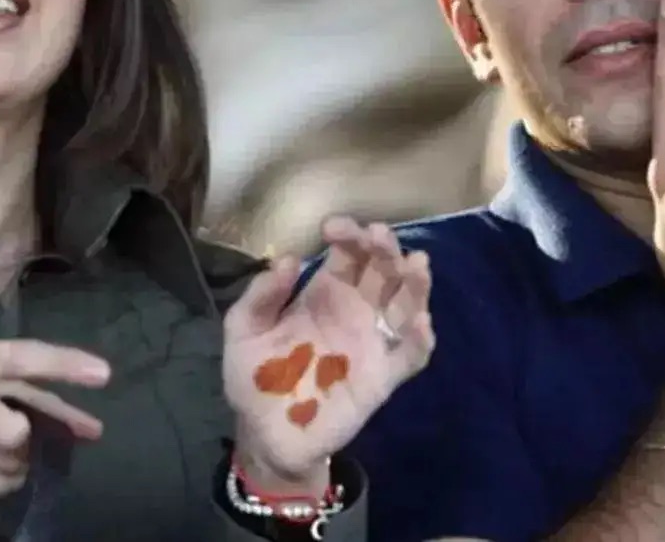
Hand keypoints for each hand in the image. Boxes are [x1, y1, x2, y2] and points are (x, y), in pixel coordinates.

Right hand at [0, 338, 109, 495]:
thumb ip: (26, 390)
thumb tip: (86, 428)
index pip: (25, 356)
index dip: (64, 365)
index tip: (103, 374)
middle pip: (17, 428)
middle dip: (30, 438)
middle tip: (25, 436)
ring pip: (8, 461)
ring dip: (19, 464)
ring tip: (5, 453)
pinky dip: (2, 482)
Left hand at [223, 218, 433, 492]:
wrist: (265, 435)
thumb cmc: (255, 377)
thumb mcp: (243, 330)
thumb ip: (260, 296)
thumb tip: (286, 259)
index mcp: (324, 292)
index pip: (347, 253)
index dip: (347, 234)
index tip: (333, 227)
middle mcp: (355, 309)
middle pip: (382, 269)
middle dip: (383, 248)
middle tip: (378, 236)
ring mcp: (372, 342)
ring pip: (405, 305)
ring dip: (415, 284)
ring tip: (417, 264)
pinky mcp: (383, 377)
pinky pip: (410, 356)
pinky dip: (421, 339)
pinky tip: (420, 322)